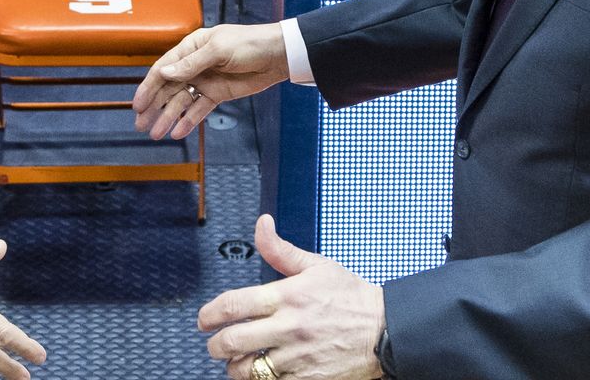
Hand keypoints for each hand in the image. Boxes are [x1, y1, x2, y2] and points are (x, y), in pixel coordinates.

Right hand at [133, 23, 290, 139]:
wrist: (277, 55)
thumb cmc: (249, 43)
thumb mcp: (218, 50)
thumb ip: (191, 64)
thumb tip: (165, 72)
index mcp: (191, 47)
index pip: (163, 69)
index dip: (148, 87)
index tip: (138, 105)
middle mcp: (194, 65)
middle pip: (168, 88)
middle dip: (154, 107)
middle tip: (140, 124)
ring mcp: (205, 81)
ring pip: (181, 102)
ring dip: (168, 117)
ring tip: (157, 133)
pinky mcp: (218, 94)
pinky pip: (199, 109)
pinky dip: (189, 121)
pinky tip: (178, 132)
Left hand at [199, 215, 384, 379]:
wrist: (385, 330)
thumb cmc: (352, 297)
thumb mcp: (317, 265)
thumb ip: (280, 250)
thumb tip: (261, 225)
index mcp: (287, 296)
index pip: (234, 304)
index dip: (210, 313)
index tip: (204, 319)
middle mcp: (288, 327)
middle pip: (232, 341)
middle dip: (215, 345)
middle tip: (214, 344)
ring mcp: (297, 356)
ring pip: (247, 370)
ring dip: (234, 367)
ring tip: (236, 362)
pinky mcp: (307, 379)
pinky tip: (262, 373)